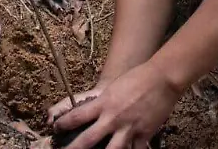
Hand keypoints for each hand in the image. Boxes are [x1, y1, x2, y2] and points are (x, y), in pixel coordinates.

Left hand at [52, 61, 180, 148]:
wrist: (161, 78)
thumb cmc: (136, 78)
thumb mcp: (113, 89)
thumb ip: (102, 103)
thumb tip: (90, 111)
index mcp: (104, 104)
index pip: (76, 117)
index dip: (63, 124)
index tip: (55, 129)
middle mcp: (113, 118)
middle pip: (88, 139)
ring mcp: (128, 128)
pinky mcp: (144, 134)